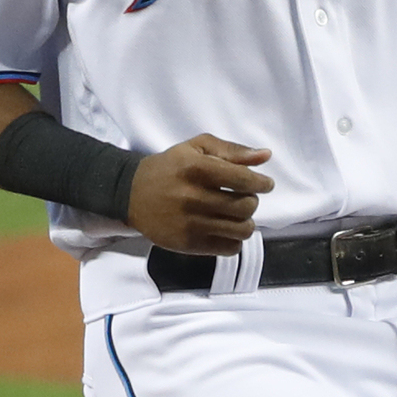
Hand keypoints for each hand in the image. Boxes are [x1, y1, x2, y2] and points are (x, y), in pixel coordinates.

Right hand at [127, 133, 272, 253]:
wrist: (131, 193)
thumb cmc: (170, 167)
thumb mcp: (196, 148)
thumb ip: (232, 150)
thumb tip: (265, 156)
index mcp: (197, 169)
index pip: (244, 180)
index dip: (262, 183)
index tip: (265, 184)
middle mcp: (193, 197)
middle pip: (247, 206)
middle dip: (251, 200)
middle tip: (243, 197)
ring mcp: (190, 224)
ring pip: (242, 230)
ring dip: (245, 222)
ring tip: (236, 215)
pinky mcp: (188, 244)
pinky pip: (229, 248)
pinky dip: (234, 240)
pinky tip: (225, 229)